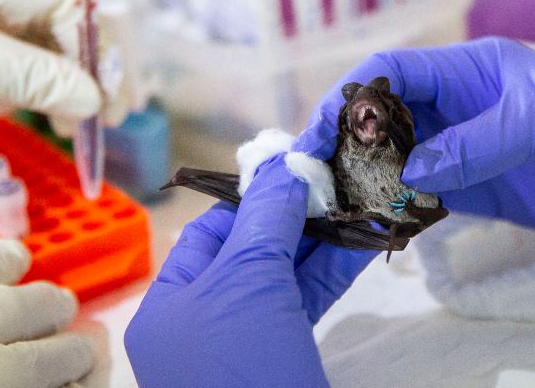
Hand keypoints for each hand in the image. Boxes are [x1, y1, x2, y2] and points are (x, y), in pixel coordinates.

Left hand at [0, 0, 125, 131]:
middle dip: (70, 73)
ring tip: (11, 113)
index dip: (97, 54)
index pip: (66, 0)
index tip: (110, 107)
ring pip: (24, 44)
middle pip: (51, 23)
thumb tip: (93, 102)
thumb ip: (29, 75)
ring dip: (31, 84)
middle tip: (87, 125)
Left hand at [125, 156, 375, 386]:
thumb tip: (283, 167)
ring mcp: (245, 342)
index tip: (295, 170)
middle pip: (251, 248)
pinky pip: (304, 303)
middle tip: (335, 178)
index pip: (212, 231)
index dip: (254, 197)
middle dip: (295, 214)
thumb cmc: (242, 366)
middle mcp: (203, 320)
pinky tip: (362, 240)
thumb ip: (265, 218)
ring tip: (358, 200)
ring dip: (322, 239)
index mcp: (172, 302)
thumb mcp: (248, 280)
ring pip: (284, 275)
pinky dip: (332, 272)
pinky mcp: (283, 359)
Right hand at [294, 37, 534, 240]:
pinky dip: (389, 205)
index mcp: (465, 71)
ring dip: (360, 175)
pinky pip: (414, 193)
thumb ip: (480, 141)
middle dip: (341, 138)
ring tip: (330, 200)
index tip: (319, 129)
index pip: (391, 71)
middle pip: (379, 116)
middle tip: (311, 173)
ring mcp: (454, 149)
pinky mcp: (464, 189)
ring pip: (389, 157)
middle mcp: (451, 107)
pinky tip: (369, 219)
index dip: (350, 95)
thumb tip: (414, 170)